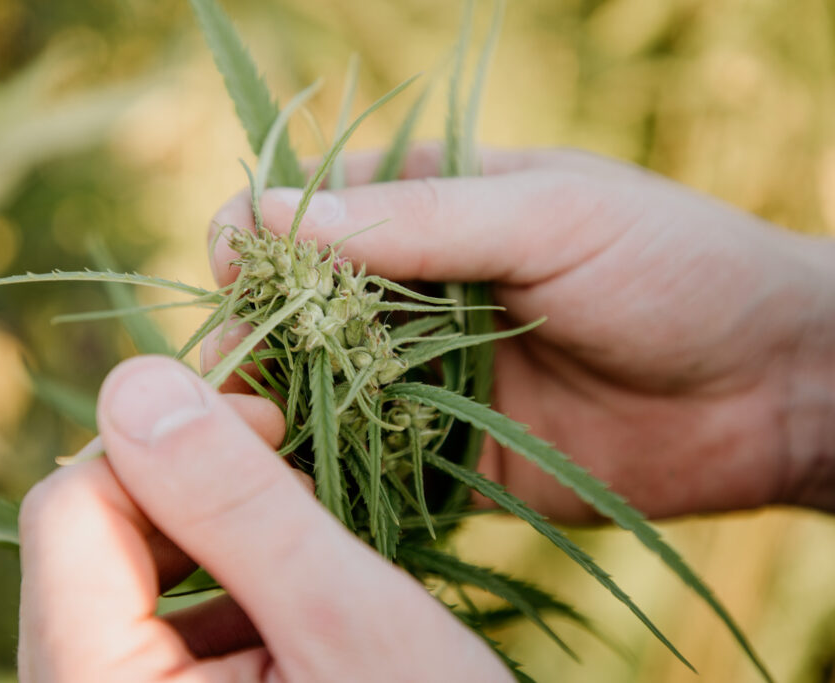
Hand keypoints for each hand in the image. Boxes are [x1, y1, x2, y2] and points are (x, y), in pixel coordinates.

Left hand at [18, 356, 507, 681]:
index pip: (69, 511)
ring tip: (302, 537)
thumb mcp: (345, 625)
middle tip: (294, 473)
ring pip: (119, 574)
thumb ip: (235, 505)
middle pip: (86, 540)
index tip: (275, 426)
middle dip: (190, 483)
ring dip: (208, 528)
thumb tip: (135, 379)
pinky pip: (150, 623)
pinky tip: (285, 593)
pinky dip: (216, 581)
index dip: (168, 441)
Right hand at [208, 144, 834, 520]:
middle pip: (292, 306)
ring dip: (275, 409)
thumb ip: (418, 221)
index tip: (235, 272)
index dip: (255, 235)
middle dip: (251, 335)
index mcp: (426, 206)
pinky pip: (365, 460)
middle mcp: (409, 290)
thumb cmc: (671, 267)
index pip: (303, 208)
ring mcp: (421, 373)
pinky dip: (326, 472)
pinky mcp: (446, 452)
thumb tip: (277, 216)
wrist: (767, 387)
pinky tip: (294, 487)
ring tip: (246, 436)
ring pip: (314, 387)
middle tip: (231, 377)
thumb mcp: (550, 218)